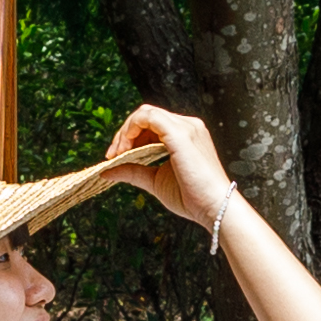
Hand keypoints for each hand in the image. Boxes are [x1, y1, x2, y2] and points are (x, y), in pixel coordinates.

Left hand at [100, 101, 240, 233]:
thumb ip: (134, 171)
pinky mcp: (180, 133)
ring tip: (117, 153)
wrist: (213, 207)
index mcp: (186, 135)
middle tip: (112, 155)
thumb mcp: (156, 180)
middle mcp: (188, 126)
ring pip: (145, 113)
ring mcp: (186, 127)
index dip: (131, 136)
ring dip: (126, 131)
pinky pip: (148, 117)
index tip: (116, 156)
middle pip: (147, 115)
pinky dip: (131, 129)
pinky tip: (124, 149)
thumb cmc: (191, 197)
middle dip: (125, 133)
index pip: (152, 123)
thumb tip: (106, 171)